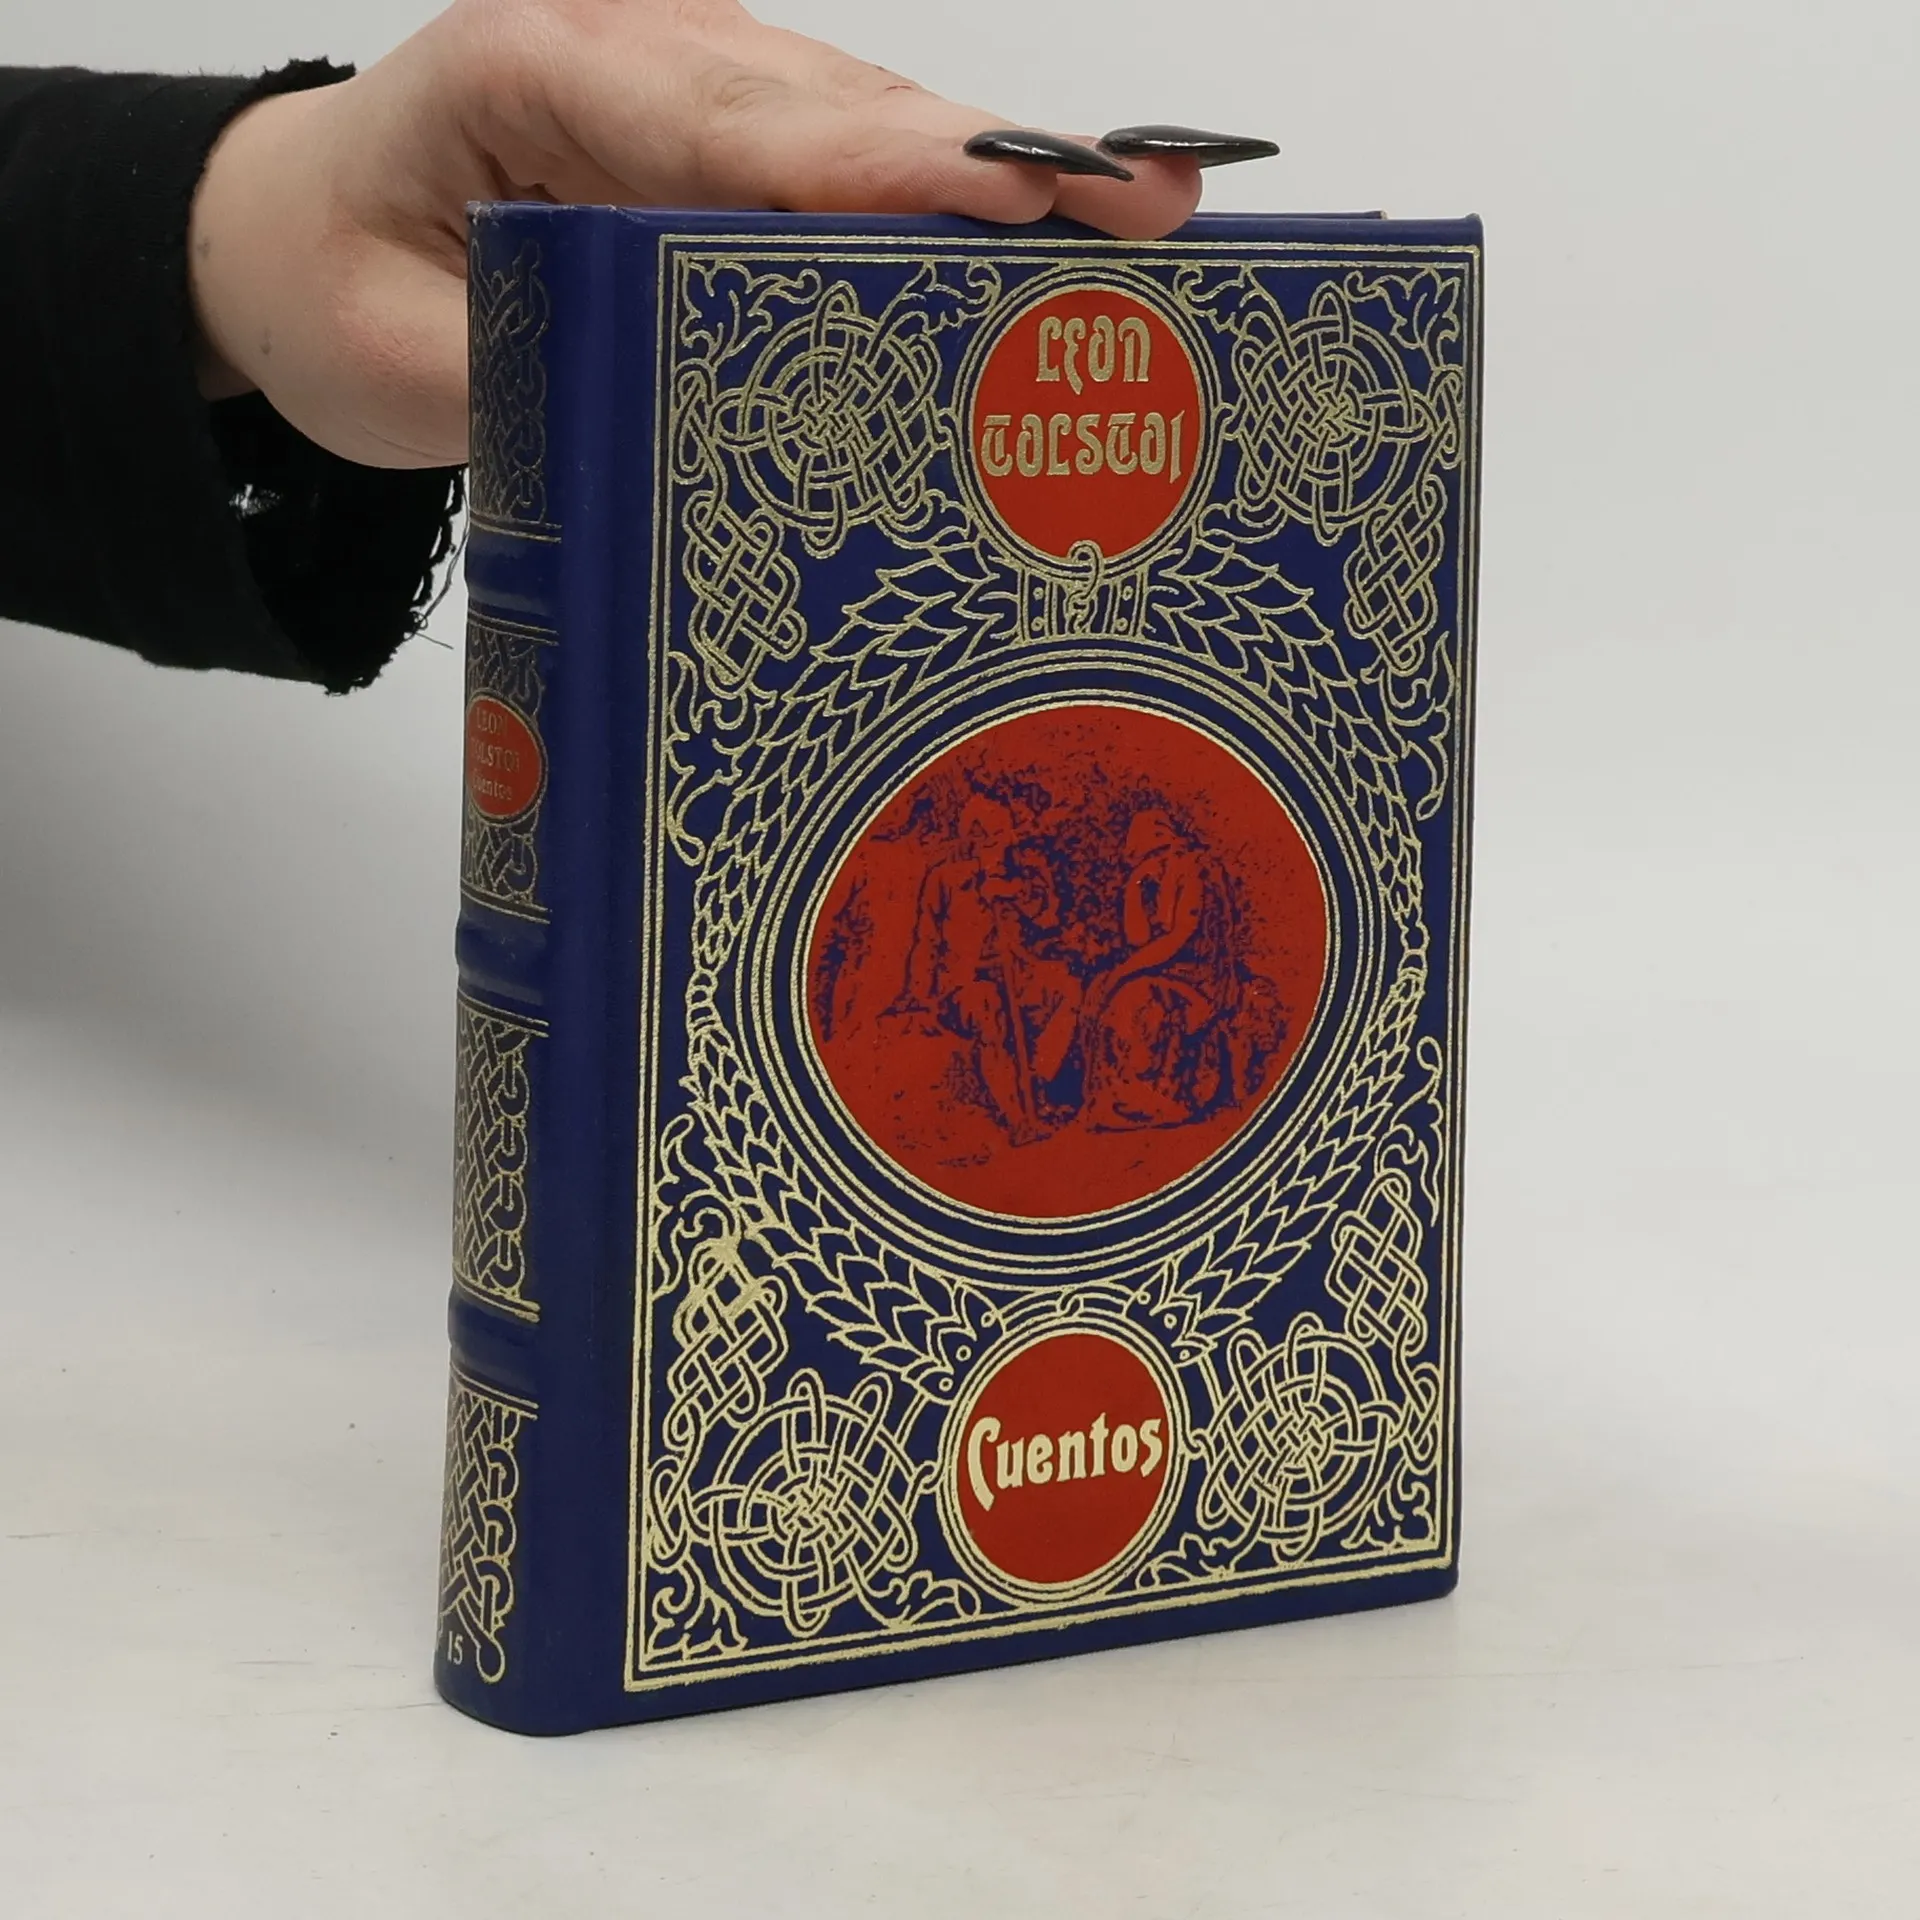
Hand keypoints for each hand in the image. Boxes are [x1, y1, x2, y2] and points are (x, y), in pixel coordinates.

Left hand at [187, 0, 1206, 467]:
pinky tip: (1057, 224)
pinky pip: (853, 155)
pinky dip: (954, 195)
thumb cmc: (344, 283)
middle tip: (1147, 198)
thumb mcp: (405, 364)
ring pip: (868, 119)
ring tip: (1145, 209)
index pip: (726, 125)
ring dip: (1008, 170)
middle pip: (837, 105)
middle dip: (1000, 156)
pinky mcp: (726, 131)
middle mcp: (632, 50)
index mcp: (532, 73)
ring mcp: (690, 82)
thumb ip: (536, 379)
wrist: (307, 234)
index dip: (876, 164)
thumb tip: (691, 422)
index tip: (1006, 188)